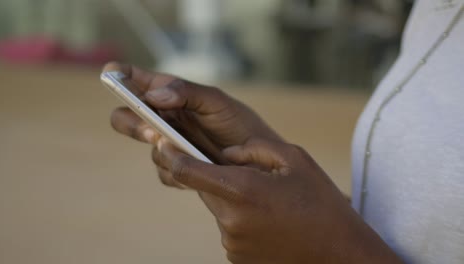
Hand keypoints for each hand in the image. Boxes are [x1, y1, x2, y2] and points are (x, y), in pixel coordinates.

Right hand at [103, 62, 281, 187]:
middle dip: (131, 123)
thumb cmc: (239, 124)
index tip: (111, 74)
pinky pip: (164, 172)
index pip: (136, 81)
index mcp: (171, 94)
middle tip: (151, 130)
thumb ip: (187, 93)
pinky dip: (176, 171)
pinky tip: (196, 168)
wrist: (259, 162)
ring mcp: (169, 144)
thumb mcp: (217, 102)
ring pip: (149, 148)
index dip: (119, 75)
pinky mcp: (177, 168)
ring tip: (188, 151)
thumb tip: (153, 96)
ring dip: (162, 150)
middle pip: (126, 117)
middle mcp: (165, 118)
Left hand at [154, 138, 402, 263]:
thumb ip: (253, 149)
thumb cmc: (320, 204)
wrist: (339, 253)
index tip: (163, 140)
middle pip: (202, 187)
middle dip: (209, 173)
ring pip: (217, 207)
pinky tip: (266, 217)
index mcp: (241, 190)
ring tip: (264, 198)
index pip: (186, 169)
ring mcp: (231, 242)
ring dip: (230, 196)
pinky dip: (239, 216)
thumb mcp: (294, 160)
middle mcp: (230, 219)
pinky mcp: (236, 256)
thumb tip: (226, 153)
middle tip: (236, 168)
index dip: (170, 153)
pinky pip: (229, 227)